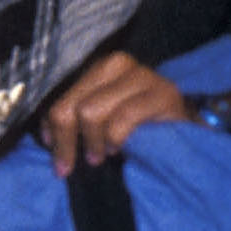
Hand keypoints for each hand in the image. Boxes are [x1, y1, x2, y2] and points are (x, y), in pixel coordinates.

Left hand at [39, 49, 187, 171]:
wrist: (184, 129)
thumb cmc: (136, 127)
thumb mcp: (99, 120)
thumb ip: (74, 120)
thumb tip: (46, 136)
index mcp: (97, 69)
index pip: (60, 98)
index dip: (51, 128)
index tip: (52, 151)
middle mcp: (117, 64)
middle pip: (71, 106)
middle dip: (66, 141)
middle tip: (69, 166)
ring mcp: (142, 75)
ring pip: (91, 112)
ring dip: (93, 142)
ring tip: (100, 156)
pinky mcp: (162, 93)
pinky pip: (123, 118)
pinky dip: (116, 138)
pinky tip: (118, 149)